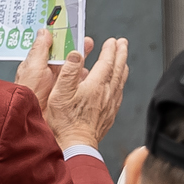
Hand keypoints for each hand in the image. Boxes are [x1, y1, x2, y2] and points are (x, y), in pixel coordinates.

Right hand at [40, 37, 128, 152]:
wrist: (76, 144)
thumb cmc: (65, 120)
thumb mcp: (60, 93)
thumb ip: (69, 71)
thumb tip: (76, 53)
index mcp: (95, 85)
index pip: (106, 62)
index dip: (109, 50)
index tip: (112, 40)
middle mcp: (106, 93)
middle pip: (117, 69)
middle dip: (120, 54)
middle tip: (123, 43)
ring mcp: (110, 104)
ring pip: (120, 80)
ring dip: (123, 66)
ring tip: (123, 59)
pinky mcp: (110, 113)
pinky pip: (120, 93)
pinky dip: (121, 82)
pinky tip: (119, 83)